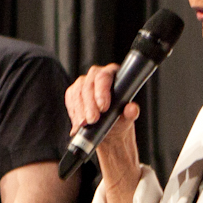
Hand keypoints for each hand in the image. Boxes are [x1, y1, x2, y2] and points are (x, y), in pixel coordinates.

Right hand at [66, 64, 141, 182]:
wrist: (110, 128)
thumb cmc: (120, 118)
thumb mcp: (127, 117)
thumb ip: (131, 112)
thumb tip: (132, 109)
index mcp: (113, 74)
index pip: (104, 77)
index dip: (101, 91)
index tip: (103, 108)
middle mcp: (96, 75)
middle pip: (88, 85)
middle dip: (89, 104)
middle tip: (93, 120)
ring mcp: (83, 82)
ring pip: (77, 92)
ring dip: (80, 110)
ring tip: (85, 124)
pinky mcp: (73, 92)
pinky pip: (70, 99)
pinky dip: (74, 112)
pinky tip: (78, 122)